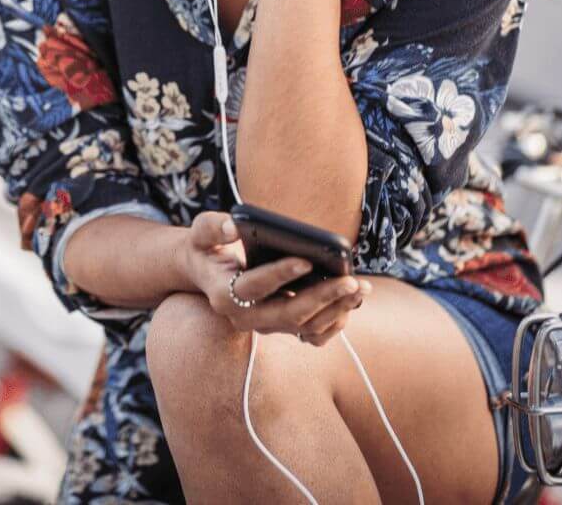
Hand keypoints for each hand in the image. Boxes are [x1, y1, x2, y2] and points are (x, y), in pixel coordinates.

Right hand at [178, 212, 371, 345]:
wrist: (209, 271)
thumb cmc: (207, 246)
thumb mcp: (200, 232)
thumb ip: (213, 227)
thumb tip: (234, 226)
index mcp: (223, 294)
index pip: (255, 287)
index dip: (280, 274)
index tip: (307, 259)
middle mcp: (244, 317)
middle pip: (288, 314)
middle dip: (322, 297)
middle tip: (351, 279)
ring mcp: (265, 326)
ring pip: (305, 327)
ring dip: (336, 309)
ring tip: (361, 286)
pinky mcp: (281, 328)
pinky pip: (312, 335)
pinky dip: (334, 322)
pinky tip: (352, 303)